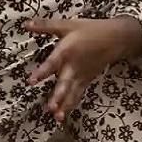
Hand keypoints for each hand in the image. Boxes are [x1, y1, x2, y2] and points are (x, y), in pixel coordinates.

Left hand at [24, 16, 141, 120]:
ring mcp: (81, 75)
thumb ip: (45, 26)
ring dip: (65, 105)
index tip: (31, 81)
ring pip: (72, 92)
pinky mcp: (87, 80)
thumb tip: (25, 24)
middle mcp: (73, 66)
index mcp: (66, 51)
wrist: (116, 38)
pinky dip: (71, 104)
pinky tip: (63, 115)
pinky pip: (78, 94)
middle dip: (58, 96)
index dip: (42, 72)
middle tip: (50, 108)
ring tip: (57, 117)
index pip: (52, 64)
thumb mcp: (67, 24)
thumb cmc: (90, 30)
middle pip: (64, 83)